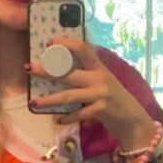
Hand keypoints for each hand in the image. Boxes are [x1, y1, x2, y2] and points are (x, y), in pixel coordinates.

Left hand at [27, 36, 154, 146]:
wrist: (133, 120)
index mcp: (99, 67)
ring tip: (34, 103)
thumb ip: (87, 76)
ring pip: (68, 96)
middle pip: (68, 73)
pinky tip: (58, 120)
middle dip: (46, 71)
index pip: (82, 48)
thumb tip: (59, 71)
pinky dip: (67, 118)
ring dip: (49, 100)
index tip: (49, 42)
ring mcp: (100, 94)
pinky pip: (78, 114)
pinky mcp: (101, 111)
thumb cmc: (114, 100)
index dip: (65, 43)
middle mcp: (99, 78)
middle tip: (29, 68)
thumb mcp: (103, 83)